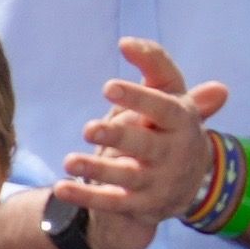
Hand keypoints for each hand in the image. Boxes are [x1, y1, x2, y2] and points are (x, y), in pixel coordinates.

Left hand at [61, 38, 230, 248]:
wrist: (188, 183)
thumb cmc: (170, 127)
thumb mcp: (171, 96)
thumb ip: (154, 66)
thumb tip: (128, 43)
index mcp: (183, 122)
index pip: (164, 109)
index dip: (138, 98)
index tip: (107, 87)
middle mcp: (174, 154)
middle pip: (148, 146)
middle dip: (119, 138)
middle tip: (89, 128)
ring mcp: (158, 182)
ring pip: (128, 177)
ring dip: (98, 170)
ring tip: (69, 161)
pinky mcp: (140, 205)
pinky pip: (112, 203)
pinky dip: (86, 196)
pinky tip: (61, 188)